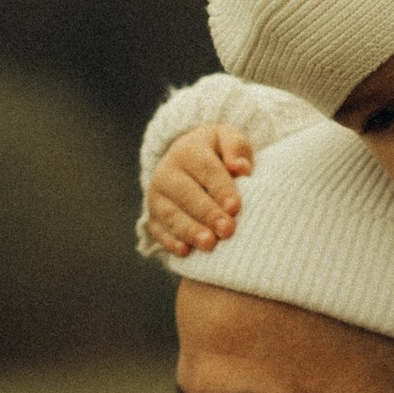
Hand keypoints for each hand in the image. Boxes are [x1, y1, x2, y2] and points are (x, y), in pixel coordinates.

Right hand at [144, 124, 255, 254]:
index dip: (220, 188)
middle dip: (207, 213)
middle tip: (227, 230)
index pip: (205, 169)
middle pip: (186, 194)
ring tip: (209, 244)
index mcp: (188, 151)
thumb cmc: (217, 153)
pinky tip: (185, 251)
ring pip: (171, 215)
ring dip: (190, 230)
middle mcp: (167, 172)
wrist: (188, 162)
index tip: (235, 207)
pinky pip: (158, 231)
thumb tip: (240, 168)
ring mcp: (157, 197)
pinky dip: (169, 242)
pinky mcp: (153, 217)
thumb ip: (236, 148)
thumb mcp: (228, 141)